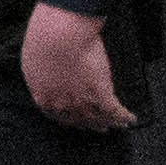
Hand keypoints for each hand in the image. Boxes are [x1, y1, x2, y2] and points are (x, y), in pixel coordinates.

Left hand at [22, 4, 136, 129]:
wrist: (59, 37)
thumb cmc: (44, 42)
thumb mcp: (35, 61)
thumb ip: (42, 73)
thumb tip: (46, 73)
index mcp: (42, 96)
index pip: (57, 115)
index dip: (69, 119)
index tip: (76, 121)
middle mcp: (61, 104)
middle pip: (78, 119)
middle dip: (90, 124)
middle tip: (100, 127)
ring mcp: (81, 100)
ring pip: (97, 116)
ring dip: (109, 121)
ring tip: (118, 124)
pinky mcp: (99, 94)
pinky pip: (113, 110)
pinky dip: (123, 115)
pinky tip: (130, 118)